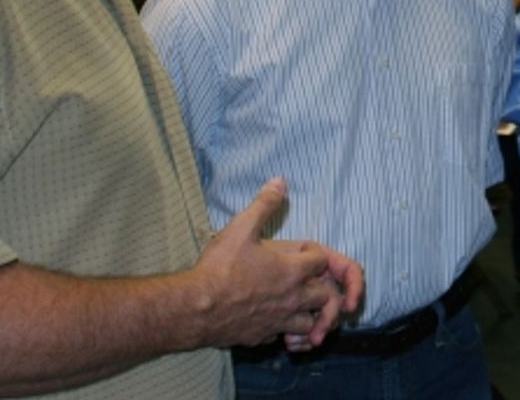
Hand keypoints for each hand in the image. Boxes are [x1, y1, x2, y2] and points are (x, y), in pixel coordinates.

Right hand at [192, 178, 349, 347]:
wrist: (194, 308)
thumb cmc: (219, 268)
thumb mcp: (241, 227)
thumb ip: (264, 204)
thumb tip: (280, 182)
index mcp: (291, 271)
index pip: (322, 262)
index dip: (315, 255)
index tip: (302, 254)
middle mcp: (290, 298)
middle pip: (325, 296)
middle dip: (321, 287)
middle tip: (308, 280)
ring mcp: (277, 321)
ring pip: (309, 323)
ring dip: (308, 314)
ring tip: (297, 305)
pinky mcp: (260, 337)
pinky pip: (281, 336)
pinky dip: (282, 330)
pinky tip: (271, 322)